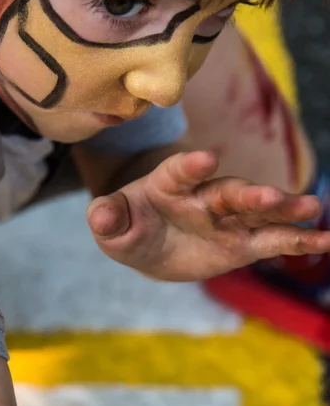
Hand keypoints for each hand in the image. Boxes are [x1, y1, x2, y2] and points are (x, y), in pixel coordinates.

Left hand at [86, 150, 329, 281]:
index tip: (206, 158)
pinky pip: (272, 240)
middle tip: (268, 194)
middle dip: (247, 192)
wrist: (150, 246)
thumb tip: (99, 216)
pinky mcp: (242, 242)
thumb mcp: (111, 227)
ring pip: (258, 211)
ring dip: (282, 209)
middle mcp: (202, 196)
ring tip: (311, 208)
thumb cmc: (128, 228)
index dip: (190, 166)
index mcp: (167, 184)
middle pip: (227, 192)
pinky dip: (298, 240)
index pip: (178, 172)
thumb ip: (108, 218)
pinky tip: (325, 240)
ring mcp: (226, 218)